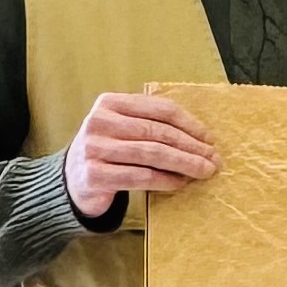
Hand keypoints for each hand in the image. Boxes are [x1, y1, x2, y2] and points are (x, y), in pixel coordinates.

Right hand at [63, 87, 218, 217]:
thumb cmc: (108, 153)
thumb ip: (151, 125)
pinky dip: (166, 180)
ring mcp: (94, 148)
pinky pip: (141, 176)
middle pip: (157, 132)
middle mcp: (99, 122)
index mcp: (110, 103)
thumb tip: (202, 139)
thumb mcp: (123, 129)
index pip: (159, 109)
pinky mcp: (95, 175)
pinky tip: (181, 183)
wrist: (72, 182)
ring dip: (184, 163)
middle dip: (191, 146)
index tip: (209, 138)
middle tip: (213, 159)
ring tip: (204, 171)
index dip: (189, 123)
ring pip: (152, 154)